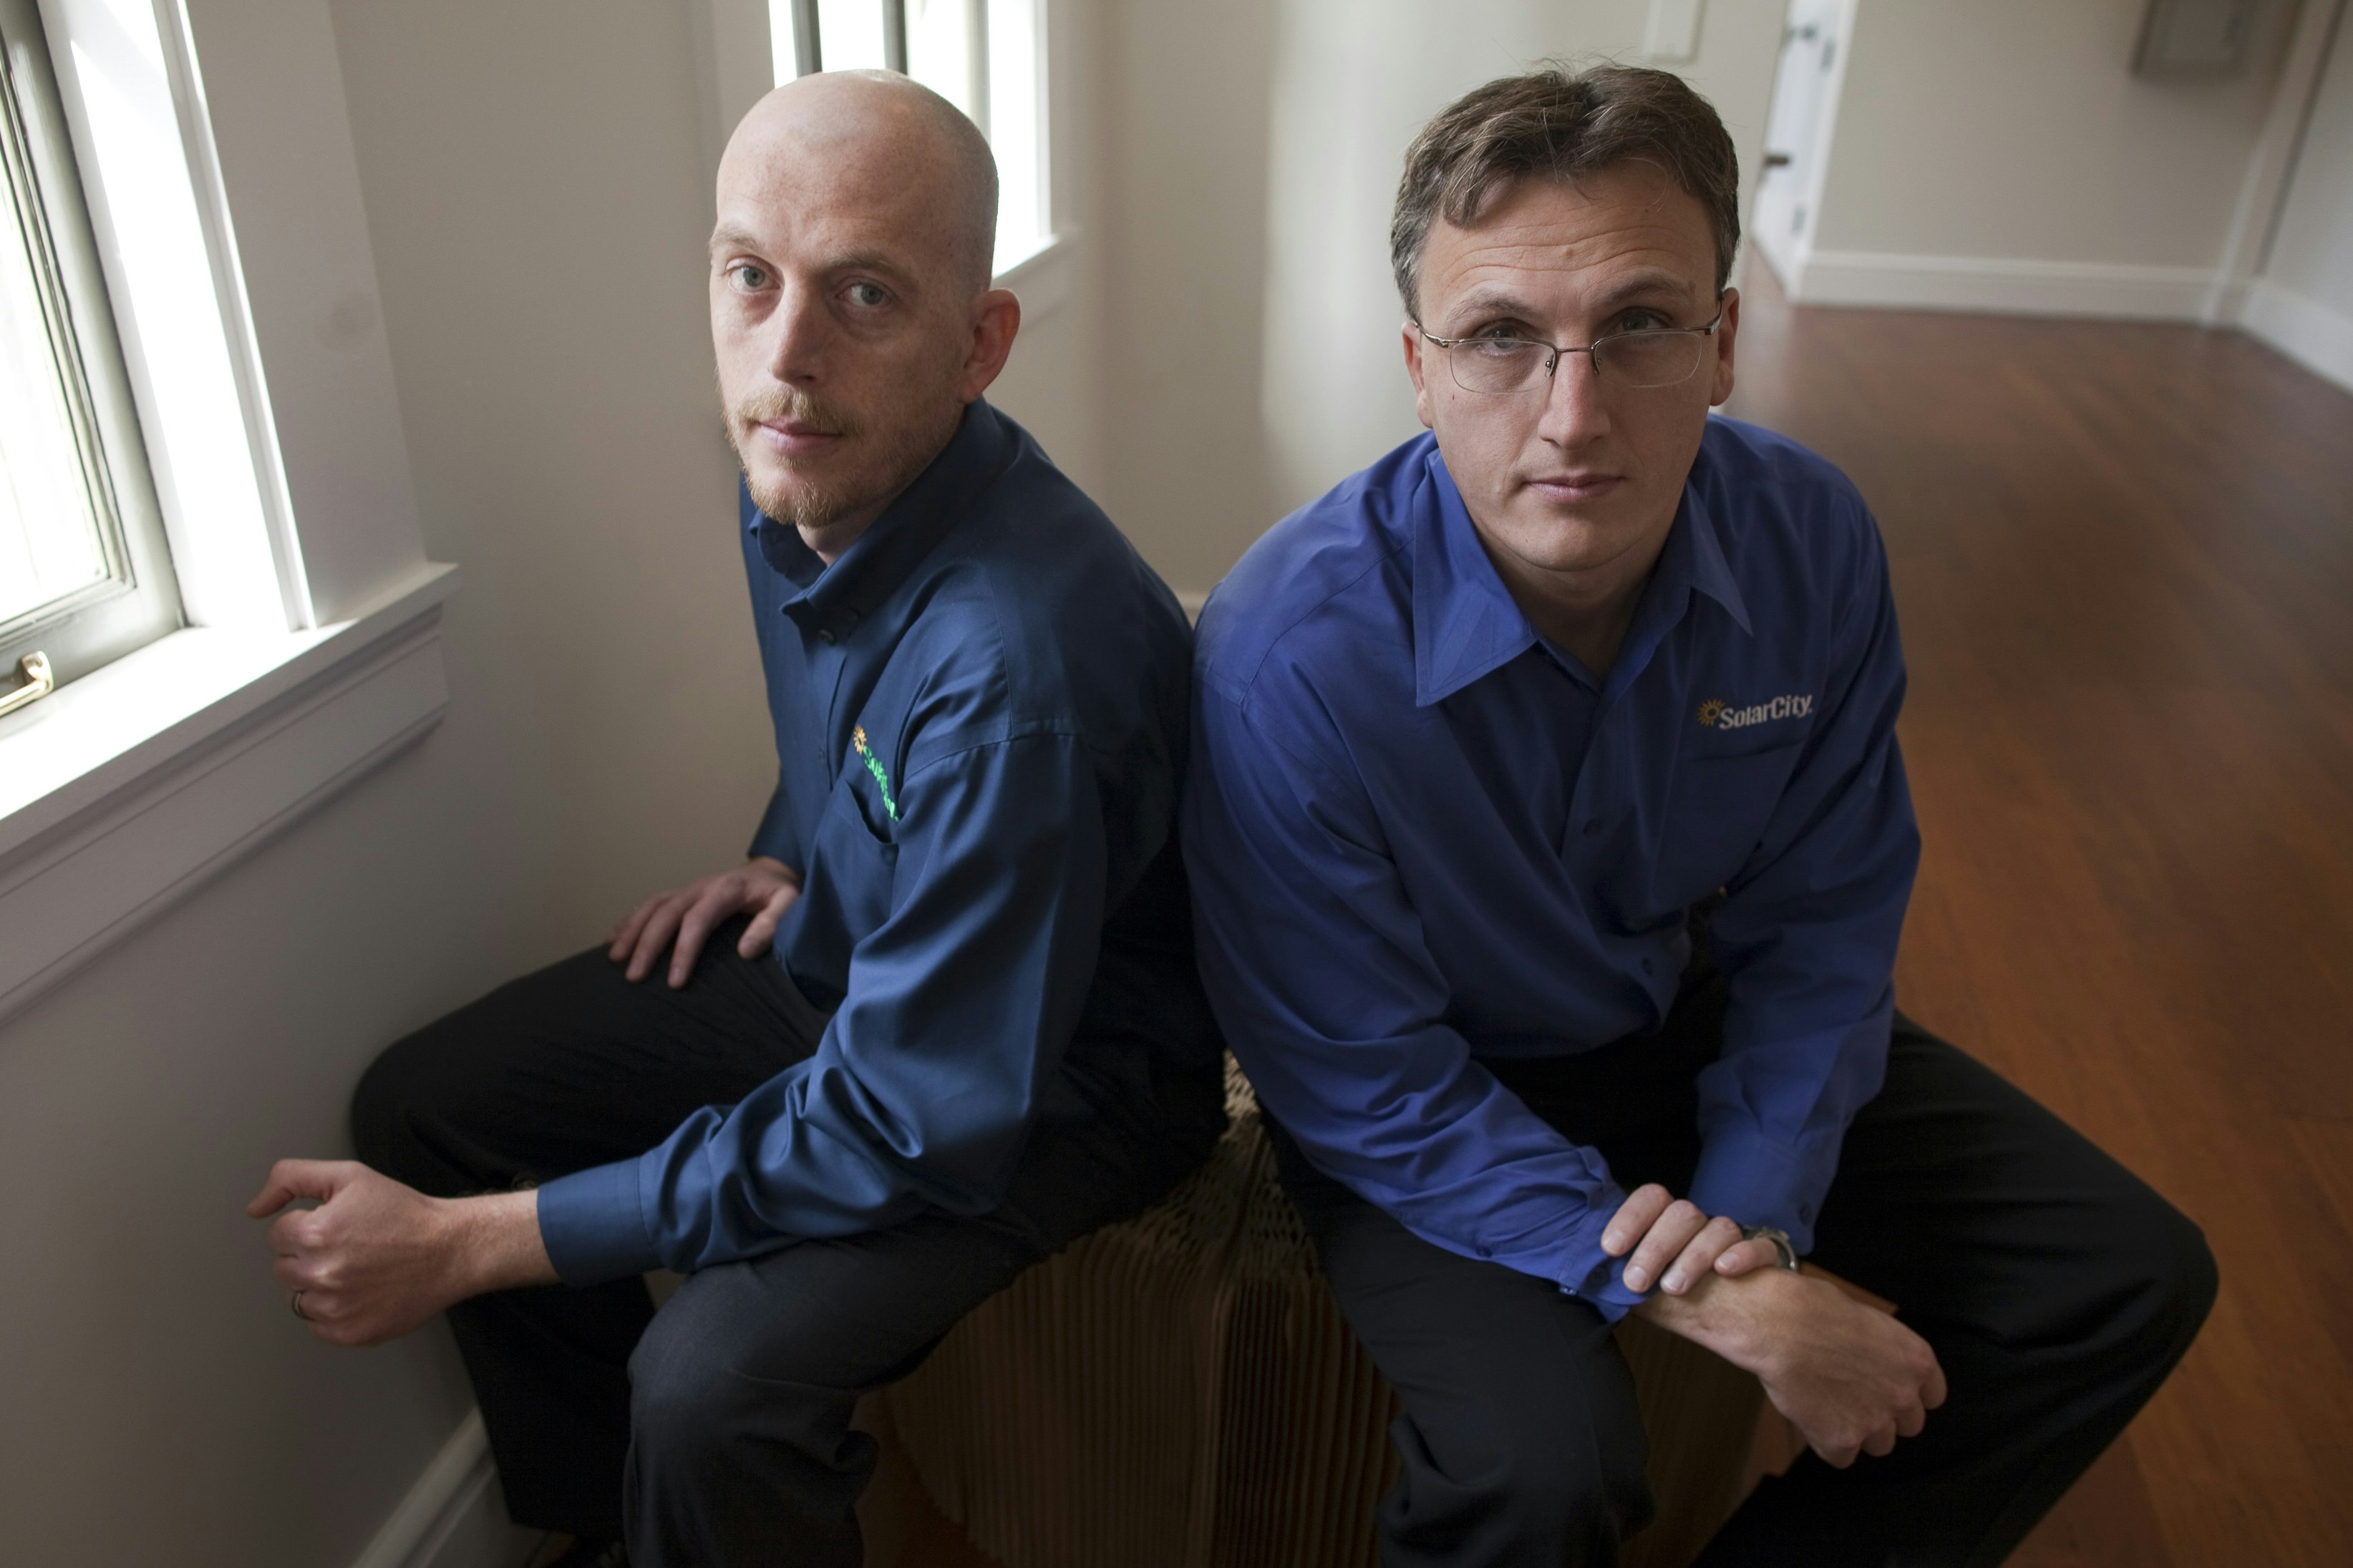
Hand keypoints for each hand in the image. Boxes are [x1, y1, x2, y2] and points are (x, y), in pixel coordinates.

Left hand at [247, 1160, 553, 1346]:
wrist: (450, 1249)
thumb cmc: (403, 1213)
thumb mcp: (350, 1177)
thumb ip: (293, 1178)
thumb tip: (254, 1209)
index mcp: (315, 1234)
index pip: (279, 1235)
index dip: (308, 1226)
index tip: (339, 1226)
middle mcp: (320, 1274)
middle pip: (284, 1268)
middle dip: (309, 1256)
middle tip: (350, 1247)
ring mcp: (334, 1309)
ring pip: (298, 1298)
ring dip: (319, 1285)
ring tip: (358, 1270)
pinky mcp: (348, 1333)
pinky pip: (318, 1326)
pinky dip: (334, 1311)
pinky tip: (362, 1292)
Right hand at [609, 856, 802, 986]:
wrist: (772, 874)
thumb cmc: (779, 895)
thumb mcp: (789, 904)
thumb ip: (772, 924)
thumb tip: (746, 950)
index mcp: (727, 889)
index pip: (698, 919)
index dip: (684, 950)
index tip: (674, 982)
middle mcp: (701, 886)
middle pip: (666, 912)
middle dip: (647, 944)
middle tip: (634, 977)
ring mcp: (688, 889)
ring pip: (651, 906)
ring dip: (630, 931)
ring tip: (614, 959)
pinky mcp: (680, 895)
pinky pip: (649, 905)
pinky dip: (628, 921)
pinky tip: (612, 941)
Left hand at [1600, 1183, 1785, 1293]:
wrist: (1737, 1312)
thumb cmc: (1676, 1291)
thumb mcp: (1647, 1282)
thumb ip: (1625, 1275)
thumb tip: (1591, 1279)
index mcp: (1667, 1220)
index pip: (1651, 1198)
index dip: (1630, 1218)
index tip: (1610, 1249)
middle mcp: (1699, 1222)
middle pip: (1682, 1214)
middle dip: (1656, 1247)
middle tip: (1635, 1281)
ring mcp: (1732, 1238)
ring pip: (1719, 1227)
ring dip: (1693, 1256)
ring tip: (1673, 1287)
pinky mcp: (1764, 1256)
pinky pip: (1760, 1247)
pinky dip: (1743, 1254)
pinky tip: (1725, 1270)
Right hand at [1642, 1265, 1945, 1467]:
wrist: (1777, 1325)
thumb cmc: (1811, 1308)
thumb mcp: (1866, 1320)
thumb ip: (1883, 1352)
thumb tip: (1874, 1365)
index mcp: (1917, 1360)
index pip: (1933, 1397)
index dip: (1907, 1394)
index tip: (1888, 1389)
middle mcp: (1904, 1394)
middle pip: (1908, 1425)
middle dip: (1884, 1414)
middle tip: (1852, 1397)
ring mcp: (1875, 1422)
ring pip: (1878, 1444)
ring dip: (1856, 1430)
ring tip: (1826, 1405)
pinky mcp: (1842, 1441)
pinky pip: (1840, 1456)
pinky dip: (1824, 1440)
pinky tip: (1809, 1415)